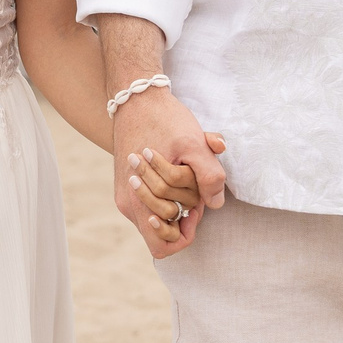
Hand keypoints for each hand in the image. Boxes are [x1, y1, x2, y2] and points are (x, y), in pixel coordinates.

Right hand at [111, 87, 227, 257]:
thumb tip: (215, 204)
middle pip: (164, 230)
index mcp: (137, 200)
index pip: (164, 245)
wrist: (137, 98)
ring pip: (159, 216)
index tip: (195, 209)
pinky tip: (177, 171)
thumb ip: (209, 176)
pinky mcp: (128, 185)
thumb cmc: (165, 119)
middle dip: (184, 212)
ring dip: (178, 201)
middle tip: (194, 188)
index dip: (185, 231)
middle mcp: (128, 203)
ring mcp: (127, 194)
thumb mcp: (194, 143)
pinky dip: (169, 192)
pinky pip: (153, 202)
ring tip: (185, 178)